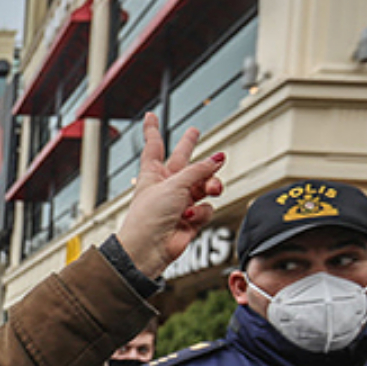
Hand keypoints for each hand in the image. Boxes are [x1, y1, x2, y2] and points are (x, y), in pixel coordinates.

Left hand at [115, 112, 225, 277]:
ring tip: (211, 188)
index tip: (150, 115)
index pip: (154, 146)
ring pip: (203, 185)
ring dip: (209, 185)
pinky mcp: (190, 220)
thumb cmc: (148, 217)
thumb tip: (218, 159)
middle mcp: (166, 186)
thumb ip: (199, 170)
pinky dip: (200, 213)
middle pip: (182, 160)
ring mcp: (179, 202)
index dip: (152, 129)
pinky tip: (188, 219)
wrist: (147, 250)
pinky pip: (205, 208)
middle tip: (194, 131)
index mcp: (153, 174)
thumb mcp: (174, 184)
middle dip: (188, 145)